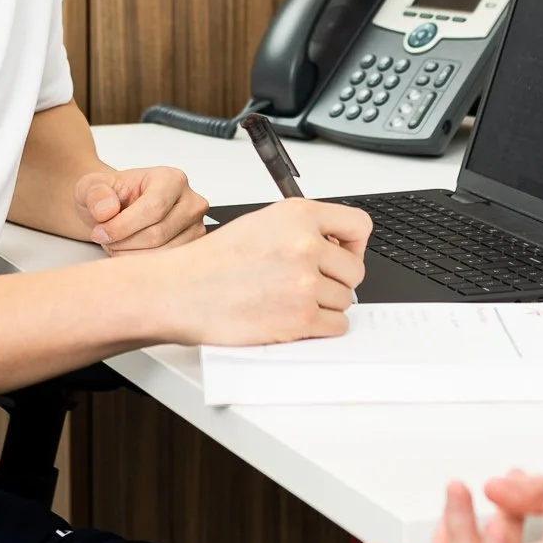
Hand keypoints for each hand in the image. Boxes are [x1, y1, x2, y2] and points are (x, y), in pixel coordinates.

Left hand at [73, 165, 209, 251]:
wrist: (115, 211)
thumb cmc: (110, 197)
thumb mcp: (91, 187)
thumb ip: (95, 193)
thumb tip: (106, 210)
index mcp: (171, 179)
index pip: (153, 208)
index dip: (123, 226)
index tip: (100, 233)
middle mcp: (190, 202)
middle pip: (158, 234)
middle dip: (124, 242)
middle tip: (106, 238)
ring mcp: (195, 228)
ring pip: (162, 254)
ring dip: (130, 255)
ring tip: (118, 242)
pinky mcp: (192, 250)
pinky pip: (166, 267)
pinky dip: (141, 264)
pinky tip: (129, 252)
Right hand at [157, 198, 368, 344]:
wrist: (183, 291)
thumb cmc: (215, 261)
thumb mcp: (262, 223)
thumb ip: (303, 229)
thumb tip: (337, 248)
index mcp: (299, 215)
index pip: (359, 225)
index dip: (354, 245)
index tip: (343, 255)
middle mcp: (306, 245)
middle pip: (355, 270)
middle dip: (336, 280)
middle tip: (307, 285)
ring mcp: (305, 282)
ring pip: (345, 300)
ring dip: (324, 305)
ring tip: (289, 300)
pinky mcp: (301, 317)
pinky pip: (337, 325)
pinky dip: (321, 327)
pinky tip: (294, 317)